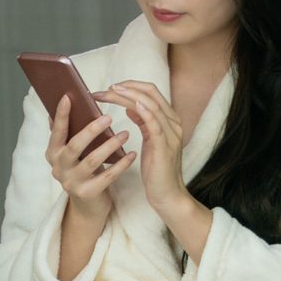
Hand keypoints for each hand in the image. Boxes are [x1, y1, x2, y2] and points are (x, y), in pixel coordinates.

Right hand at [45, 94, 134, 222]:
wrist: (89, 203)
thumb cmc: (85, 166)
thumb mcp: (76, 149)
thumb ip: (73, 130)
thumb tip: (70, 98)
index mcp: (54, 152)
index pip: (56, 132)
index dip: (61, 115)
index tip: (68, 97)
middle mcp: (59, 168)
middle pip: (74, 147)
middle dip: (91, 131)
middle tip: (108, 117)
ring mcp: (72, 182)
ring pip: (91, 161)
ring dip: (110, 146)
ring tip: (125, 134)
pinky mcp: (88, 193)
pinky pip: (107, 177)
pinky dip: (121, 164)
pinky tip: (132, 154)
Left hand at [94, 80, 188, 219]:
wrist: (168, 195)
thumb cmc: (156, 169)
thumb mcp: (150, 141)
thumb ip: (144, 122)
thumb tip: (131, 106)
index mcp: (169, 120)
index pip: (152, 92)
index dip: (132, 86)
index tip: (112, 87)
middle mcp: (173, 122)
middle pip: (152, 94)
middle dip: (128, 88)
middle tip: (107, 89)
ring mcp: (170, 133)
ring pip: (151, 105)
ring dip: (130, 96)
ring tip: (112, 92)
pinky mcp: (165, 146)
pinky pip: (155, 123)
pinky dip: (144, 111)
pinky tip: (132, 106)